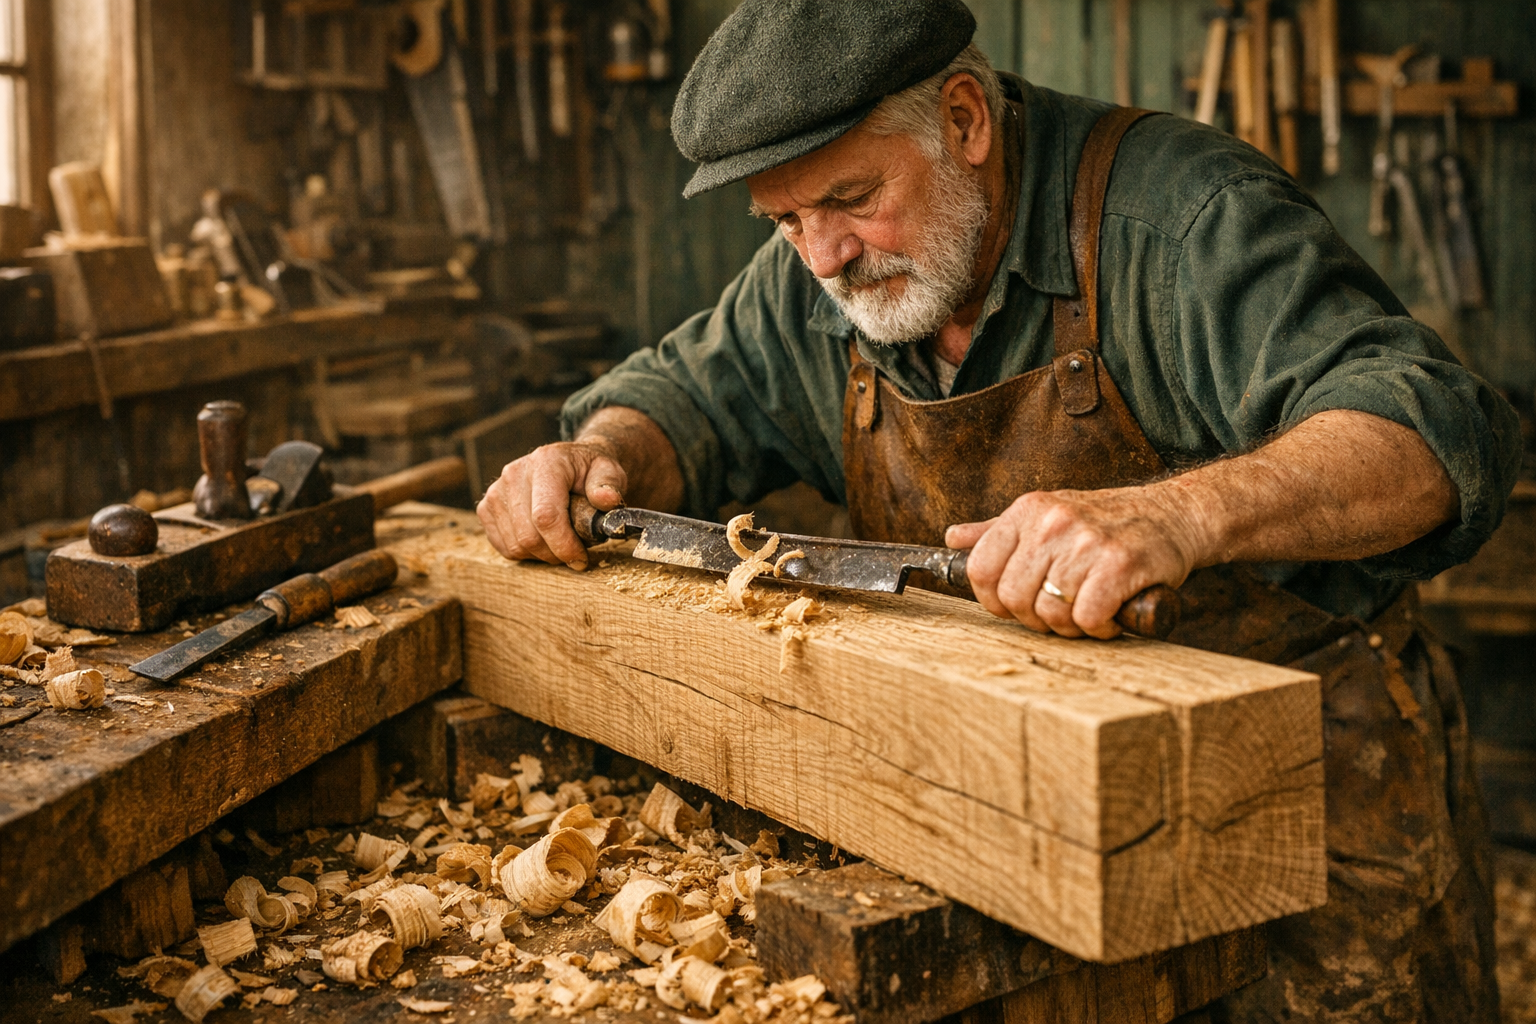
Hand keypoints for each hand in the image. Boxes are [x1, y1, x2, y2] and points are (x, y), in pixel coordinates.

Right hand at [477, 440, 627, 569]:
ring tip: (560, 541)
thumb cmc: (590, 473)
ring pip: (516, 546)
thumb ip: (609, 485)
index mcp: (546, 462)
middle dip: (556, 554)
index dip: (564, 545)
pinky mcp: (486, 508)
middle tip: (575, 552)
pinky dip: (526, 553)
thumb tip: (606, 500)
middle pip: (529, 536)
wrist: (569, 466)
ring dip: (542, 555)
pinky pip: (504, 547)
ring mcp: (496, 491)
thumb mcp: (609, 472)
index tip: (581, 559)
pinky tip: (543, 540)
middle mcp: (514, 473)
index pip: (546, 515)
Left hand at [944, 488, 1201, 638]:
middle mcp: (1052, 522)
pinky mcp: (1120, 564)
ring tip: (1090, 608)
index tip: (1015, 607)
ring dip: (1072, 625)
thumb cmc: (1105, 522)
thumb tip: (953, 539)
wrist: (1173, 515)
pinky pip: (1088, 618)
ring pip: (1051, 614)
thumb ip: (997, 531)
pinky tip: (1112, 612)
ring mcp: (1086, 542)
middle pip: (1014, 599)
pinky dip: (1101, 627)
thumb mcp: (1047, 515)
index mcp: (1028, 510)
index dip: (993, 601)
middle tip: (1061, 612)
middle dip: (1036, 618)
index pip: (980, 570)